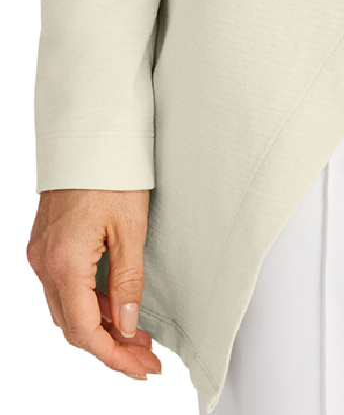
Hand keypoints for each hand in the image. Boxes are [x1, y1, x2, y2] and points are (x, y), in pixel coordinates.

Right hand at [27, 188, 161, 381]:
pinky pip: (63, 286)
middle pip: (74, 326)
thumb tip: (128, 327)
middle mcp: (45, 263)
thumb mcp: (131, 229)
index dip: (115, 357)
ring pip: (67, 309)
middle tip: (145, 357)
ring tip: (136, 336)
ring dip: (100, 327)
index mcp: (64, 264)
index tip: (142, 369)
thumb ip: (127, 283)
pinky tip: (115, 306)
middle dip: (110, 347)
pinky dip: (89, 303)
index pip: (87, 332)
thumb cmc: (111, 171)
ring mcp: (42, 253)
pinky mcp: (46, 242)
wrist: (89, 130)